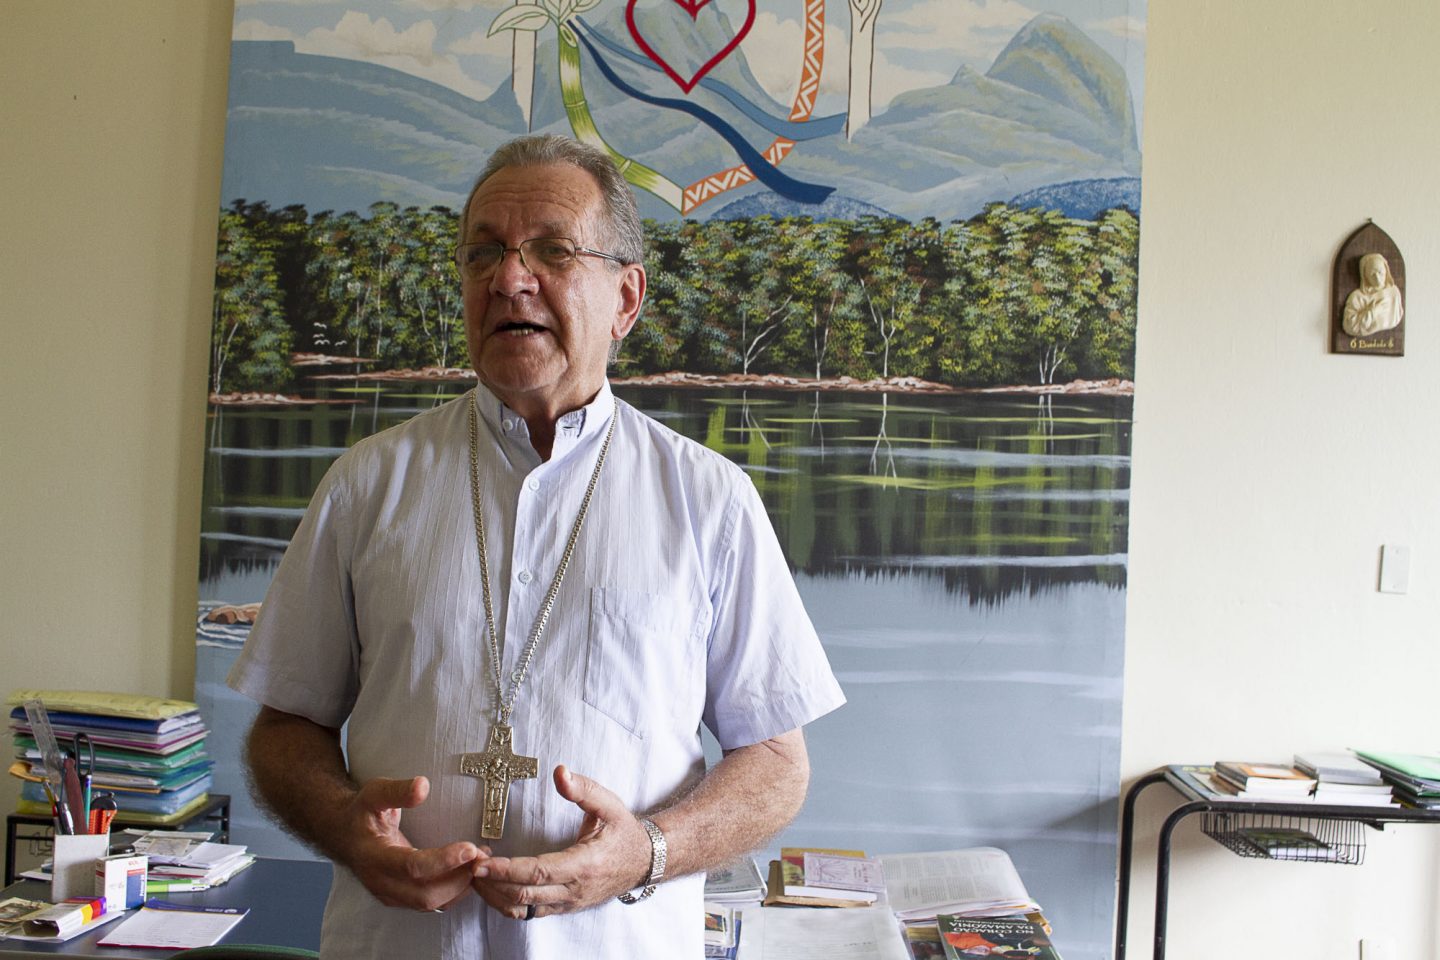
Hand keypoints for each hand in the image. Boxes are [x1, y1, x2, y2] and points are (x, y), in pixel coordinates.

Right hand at [342, 775, 487, 911]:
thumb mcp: (374, 793)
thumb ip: (398, 791)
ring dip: (460, 886)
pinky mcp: (400, 898)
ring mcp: (390, 894)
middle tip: (481, 856)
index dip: (443, 861)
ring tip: (480, 861)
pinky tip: (468, 871)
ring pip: (431, 903)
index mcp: (374, 856)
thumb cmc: (362, 813)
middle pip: (425, 894)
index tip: (470, 848)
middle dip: (458, 878)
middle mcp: (381, 882)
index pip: (412, 867)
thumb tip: (422, 786)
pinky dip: (454, 891)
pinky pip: (431, 904)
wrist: (345, 834)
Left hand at [472, 765, 652, 919]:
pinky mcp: (564, 907)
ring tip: (475, 876)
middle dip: (491, 883)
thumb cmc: (624, 832)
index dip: (507, 870)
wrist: (644, 861)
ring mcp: (568, 902)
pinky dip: (507, 903)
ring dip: (495, 895)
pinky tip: (493, 887)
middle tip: (467, 866)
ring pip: (523, 910)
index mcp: (584, 865)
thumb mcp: (610, 805)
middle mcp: (574, 890)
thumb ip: (584, 789)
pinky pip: (530, 914)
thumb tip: (560, 772)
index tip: (481, 862)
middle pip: (523, 896)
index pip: (538, 873)